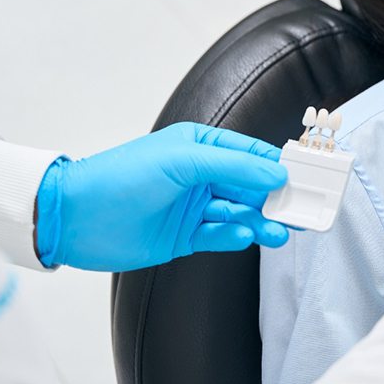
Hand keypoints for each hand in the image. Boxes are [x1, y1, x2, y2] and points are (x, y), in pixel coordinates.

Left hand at [35, 123, 288, 270]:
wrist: (76, 217)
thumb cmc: (123, 176)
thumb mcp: (182, 161)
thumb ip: (233, 167)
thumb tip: (276, 174)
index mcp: (202, 147)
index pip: (251, 154)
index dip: (279, 165)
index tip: (308, 177)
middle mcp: (201, 175)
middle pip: (251, 186)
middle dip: (276, 198)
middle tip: (303, 211)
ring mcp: (194, 207)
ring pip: (240, 213)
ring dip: (261, 222)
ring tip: (280, 232)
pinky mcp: (185, 236)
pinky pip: (220, 235)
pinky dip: (234, 237)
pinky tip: (244, 236)